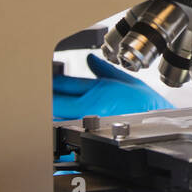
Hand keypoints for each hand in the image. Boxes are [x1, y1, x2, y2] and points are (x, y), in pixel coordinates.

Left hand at [53, 52, 172, 120]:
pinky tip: (53, 120)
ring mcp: (90, 120)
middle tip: (32, 89)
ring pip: (58, 115)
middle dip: (45, 94)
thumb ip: (103, 70)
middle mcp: (92, 105)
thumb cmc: (148, 106)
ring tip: (41, 104)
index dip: (50, 79)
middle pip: (56, 100)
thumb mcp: (126, 80)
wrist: (159, 124)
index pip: (65, 83)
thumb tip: (90, 60)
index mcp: (99, 89)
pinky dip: (58, 121)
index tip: (42, 76)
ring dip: (50, 109)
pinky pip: (67, 126)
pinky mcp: (91, 131)